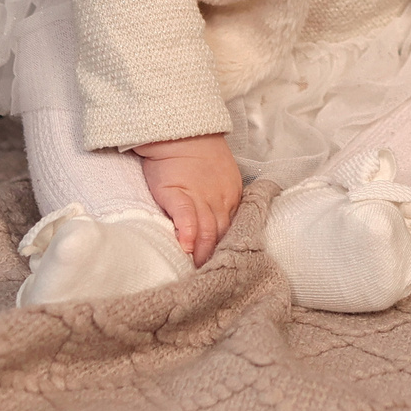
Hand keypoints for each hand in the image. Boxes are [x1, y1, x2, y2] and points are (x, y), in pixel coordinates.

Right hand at [131, 133, 244, 264]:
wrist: (179, 132)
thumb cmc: (197, 156)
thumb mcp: (219, 178)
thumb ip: (221, 202)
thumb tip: (217, 229)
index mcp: (233, 195)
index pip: (233, 229)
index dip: (227, 249)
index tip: (223, 266)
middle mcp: (221, 198)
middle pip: (222, 234)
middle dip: (216, 257)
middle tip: (209, 278)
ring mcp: (200, 195)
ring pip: (207, 229)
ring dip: (202, 252)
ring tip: (197, 271)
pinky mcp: (177, 192)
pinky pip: (186, 216)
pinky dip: (187, 232)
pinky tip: (185, 247)